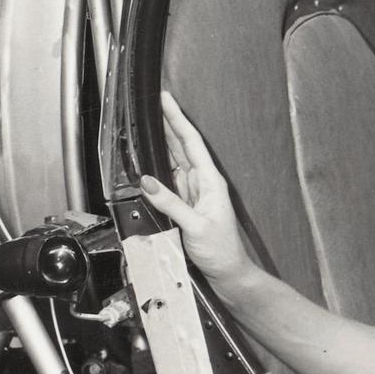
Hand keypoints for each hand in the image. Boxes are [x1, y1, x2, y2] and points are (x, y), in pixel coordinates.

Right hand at [139, 92, 251, 282]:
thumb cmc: (221, 252)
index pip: (190, 142)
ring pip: (172, 161)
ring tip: (146, 124)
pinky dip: (156, 168)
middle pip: (180, 146)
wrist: (228, 274)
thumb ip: (172, 204)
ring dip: (159, 143)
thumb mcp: (196, 227)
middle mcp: (201, 183)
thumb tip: (148, 182)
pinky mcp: (183, 205)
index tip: (166, 99)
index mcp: (209, 181)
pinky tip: (147, 160)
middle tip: (150, 103)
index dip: (177, 119)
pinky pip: (167, 181)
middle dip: (166, 124)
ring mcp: (191, 193)